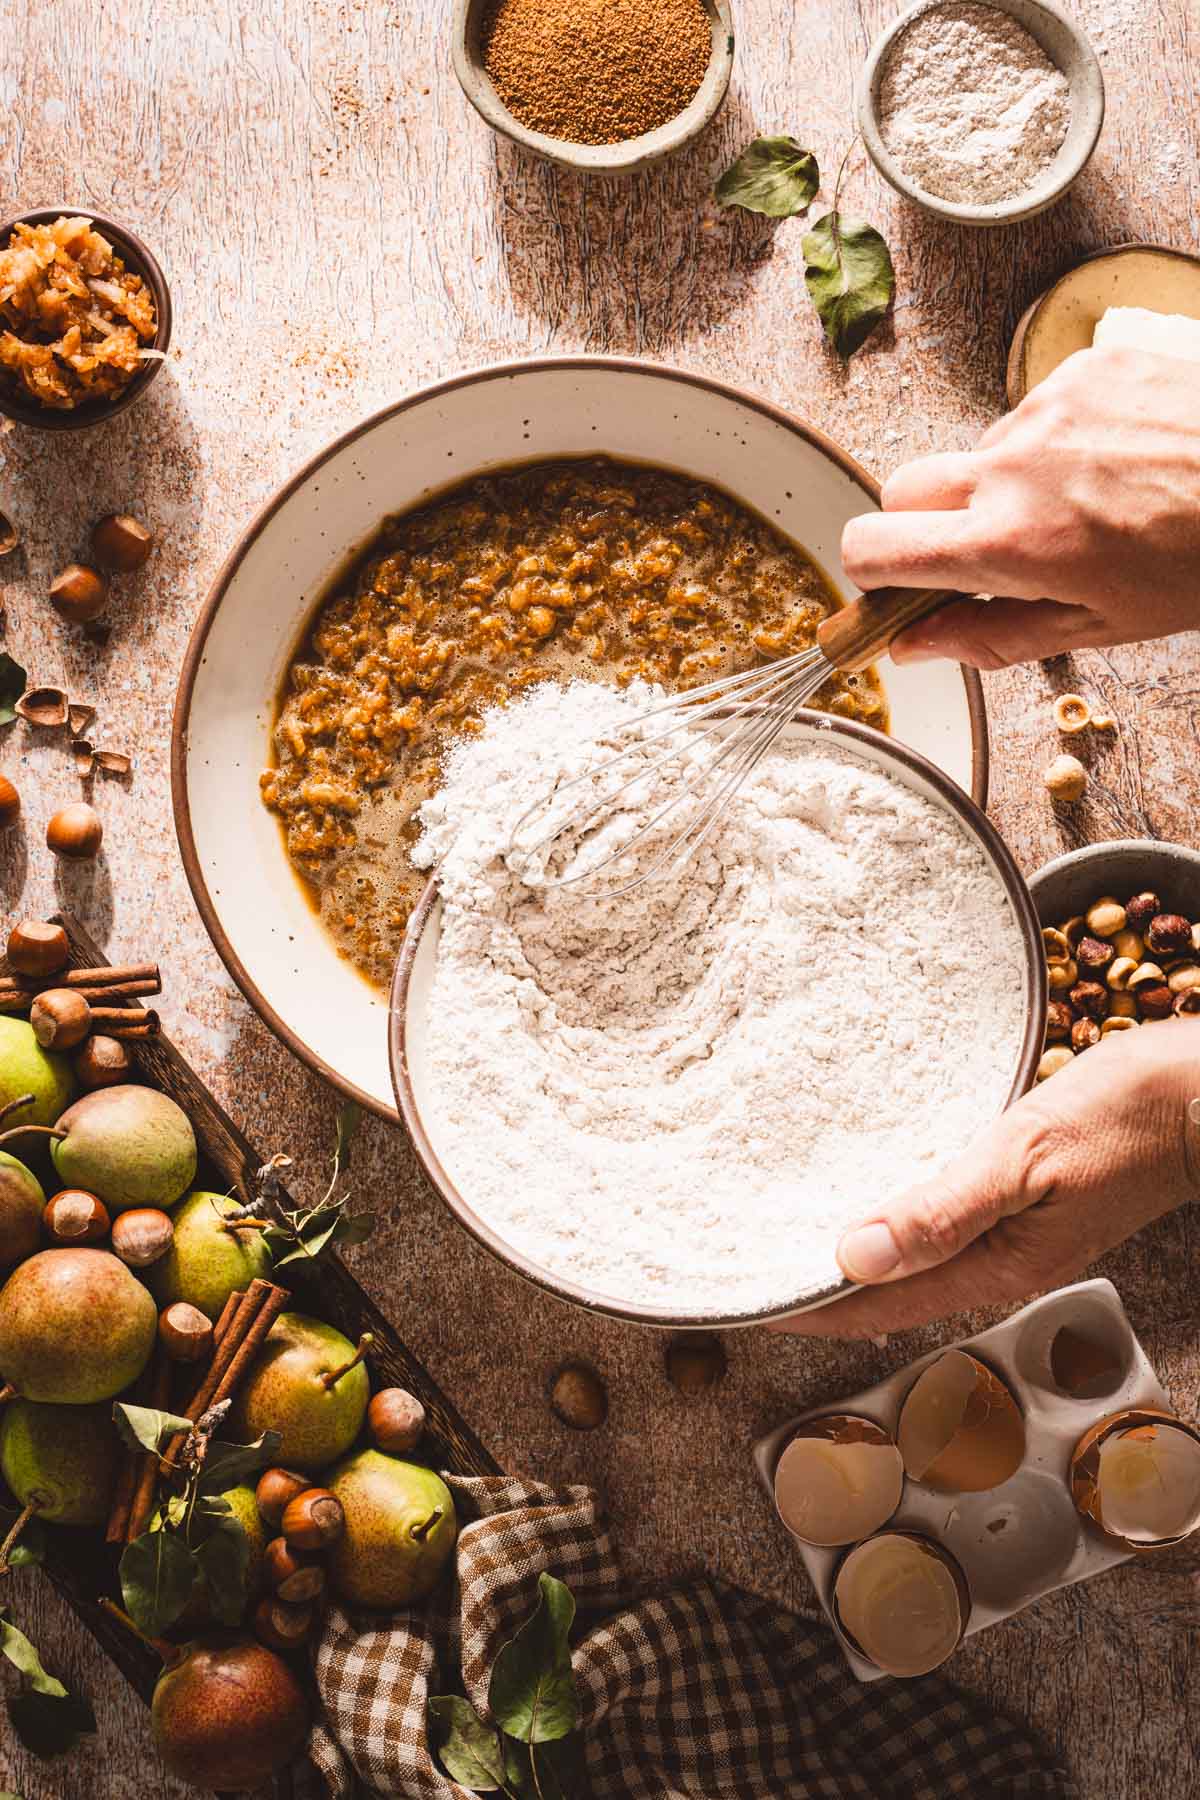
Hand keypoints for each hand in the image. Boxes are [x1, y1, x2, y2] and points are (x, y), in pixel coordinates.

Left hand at [771, 1019, 1199, 1338]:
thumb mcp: (1024, 1155)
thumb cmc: (1126, 1115)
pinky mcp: (1023, 1201)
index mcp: (995, 1266)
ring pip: (911, 1259)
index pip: (875, 1308)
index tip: (741, 1301)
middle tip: (744, 1267)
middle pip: (887, 1293)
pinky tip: (868, 1190)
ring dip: (851, 1253)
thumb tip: (853, 1255)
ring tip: (786, 1233)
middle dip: (817, 1288)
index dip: (806, 1309)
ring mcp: (1014, 1236)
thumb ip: (941, 1210)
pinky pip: (940, 1223)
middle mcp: (999, 1263)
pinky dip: (892, 1217)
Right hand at [841, 347, 1199, 668]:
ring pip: (982, 449)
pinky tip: (1119, 458)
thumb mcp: (1100, 624)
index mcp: (1009, 543)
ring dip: (1010, 480)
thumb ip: (990, 636)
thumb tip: (915, 646)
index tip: (890, 585)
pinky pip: (1040, 408)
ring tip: (1090, 501)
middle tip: (985, 549)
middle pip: (903, 489)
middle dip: (923, 524)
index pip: (874, 546)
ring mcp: (1048, 405)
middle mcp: (1014, 465)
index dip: (870, 572)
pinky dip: (1063, 437)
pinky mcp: (1086, 365)